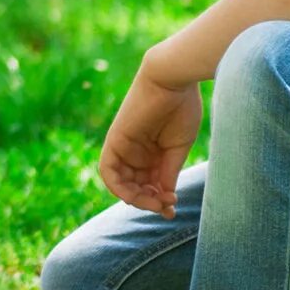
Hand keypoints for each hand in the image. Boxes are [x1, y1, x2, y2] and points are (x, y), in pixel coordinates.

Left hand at [97, 54, 200, 217]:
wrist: (173, 80)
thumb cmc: (181, 109)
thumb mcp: (176, 149)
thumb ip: (168, 172)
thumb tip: (166, 198)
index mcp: (153, 152)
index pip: (150, 184)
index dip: (158, 200)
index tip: (172, 209)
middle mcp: (136, 152)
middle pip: (135, 187)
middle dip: (149, 201)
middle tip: (166, 208)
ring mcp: (125, 147)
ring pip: (121, 183)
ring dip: (136, 198)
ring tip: (156, 202)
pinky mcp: (115, 140)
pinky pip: (108, 170)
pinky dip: (117, 187)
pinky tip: (133, 196)